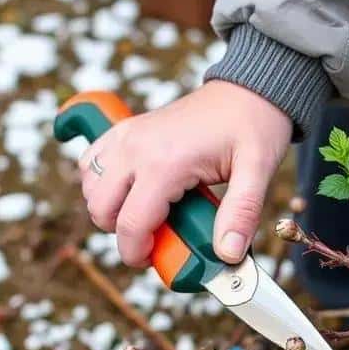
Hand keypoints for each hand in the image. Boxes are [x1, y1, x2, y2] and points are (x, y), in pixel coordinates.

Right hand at [78, 80, 291, 266]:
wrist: (249, 87)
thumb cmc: (254, 126)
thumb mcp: (257, 170)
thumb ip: (242, 214)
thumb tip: (227, 254)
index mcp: (164, 162)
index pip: (130, 224)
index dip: (137, 254)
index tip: (156, 261)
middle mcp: (135, 147)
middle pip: (100, 209)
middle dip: (123, 234)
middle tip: (156, 238)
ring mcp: (126, 135)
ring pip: (90, 187)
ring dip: (111, 210)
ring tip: (148, 213)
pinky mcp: (126, 130)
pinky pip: (91, 162)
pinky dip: (101, 183)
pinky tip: (131, 190)